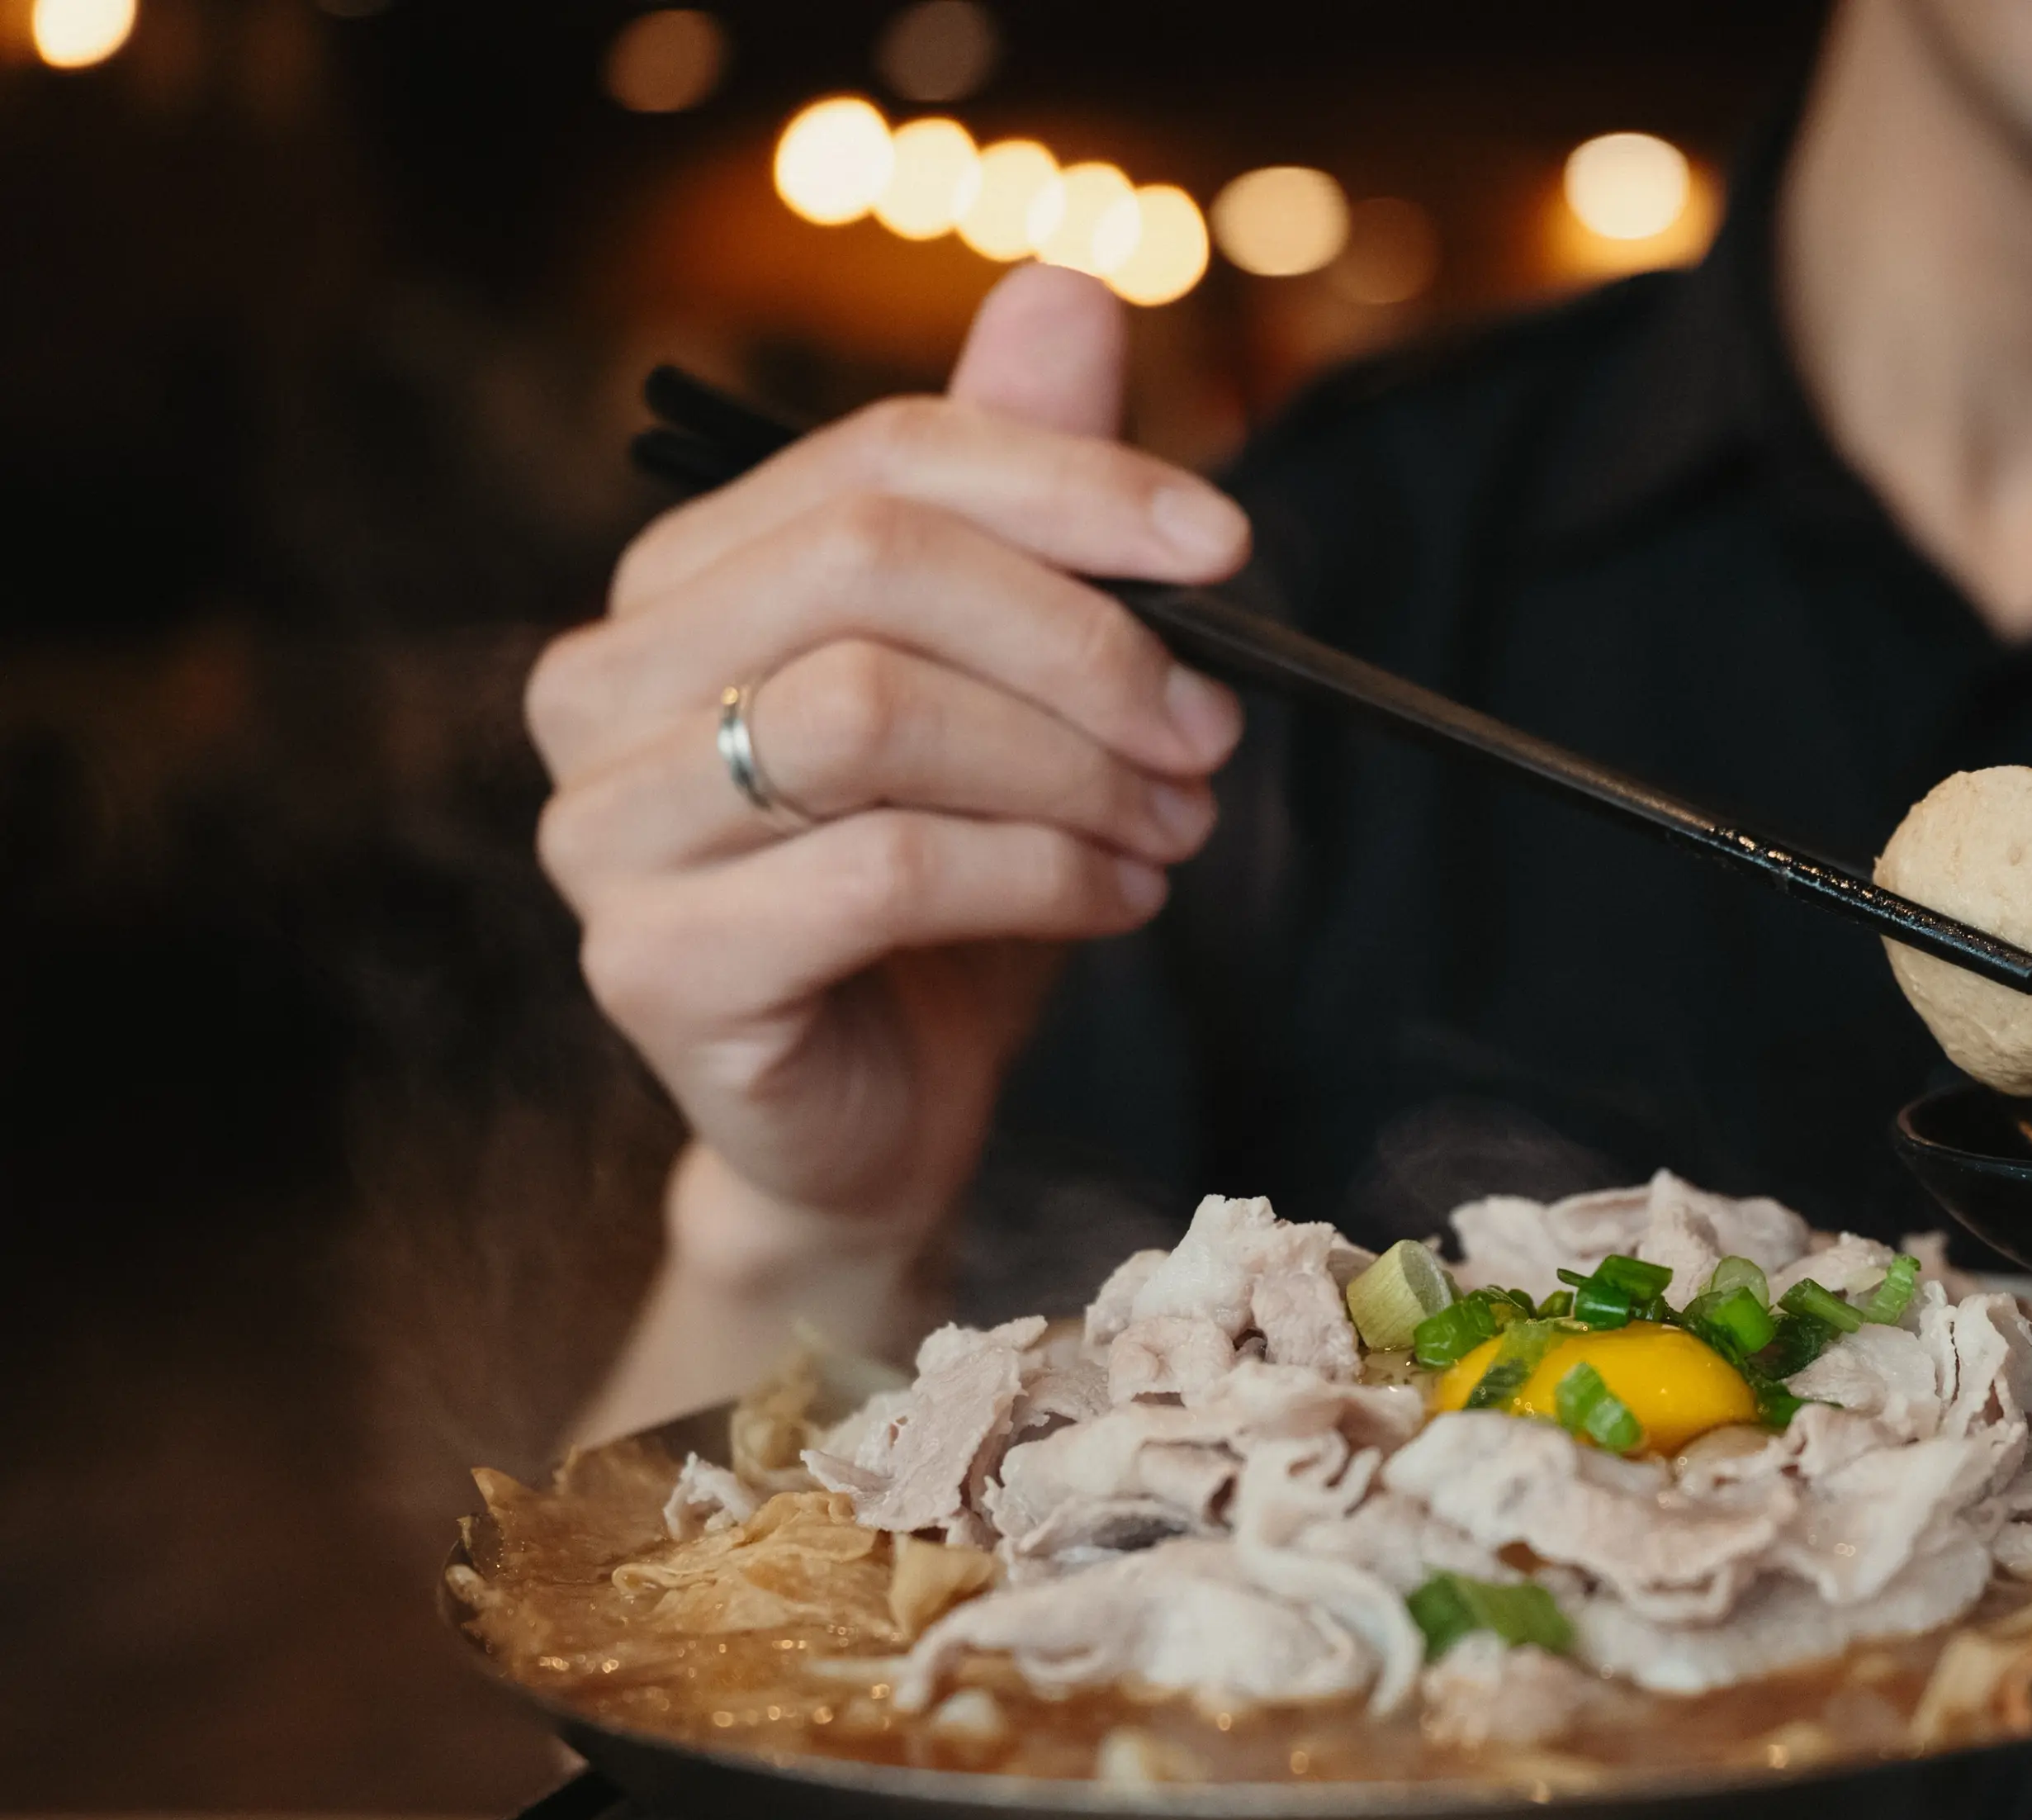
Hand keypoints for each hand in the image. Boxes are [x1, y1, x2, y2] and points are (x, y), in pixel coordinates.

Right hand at [527, 265, 1247, 1280]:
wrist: (879, 1119)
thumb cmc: (946, 898)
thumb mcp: (1012, 686)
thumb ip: (1024, 498)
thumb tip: (1067, 289)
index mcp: (683, 582)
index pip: (879, 460)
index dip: (1069, 484)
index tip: (1229, 544)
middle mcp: (604, 685)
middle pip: (870, 565)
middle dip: (1083, 638)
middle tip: (1211, 729)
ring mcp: (602, 830)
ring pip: (871, 715)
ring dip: (1071, 766)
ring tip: (1171, 828)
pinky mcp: (651, 966)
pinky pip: (881, 870)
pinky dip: (1040, 875)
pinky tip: (1116, 902)